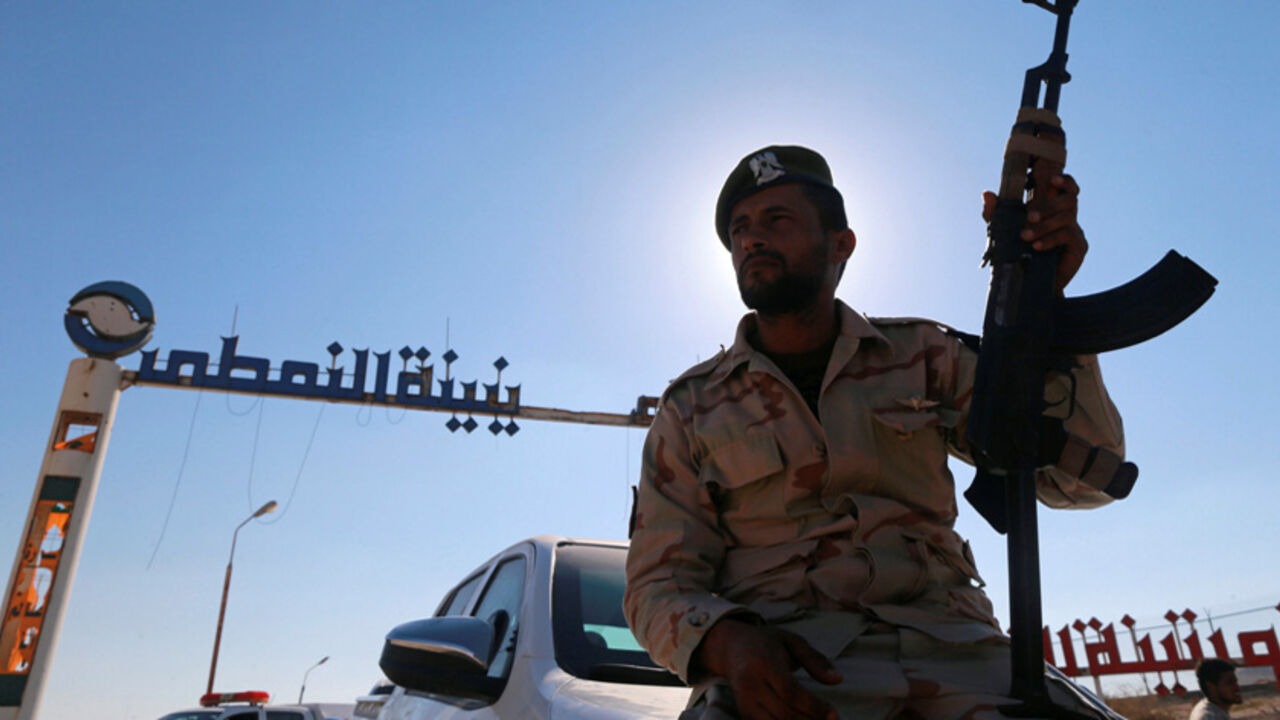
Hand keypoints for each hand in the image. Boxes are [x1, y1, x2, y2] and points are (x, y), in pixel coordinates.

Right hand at [693, 618, 841, 719]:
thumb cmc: (766, 642)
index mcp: (764, 663)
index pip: (790, 692)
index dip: (814, 707)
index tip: (834, 714)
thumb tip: (838, 680)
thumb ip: (815, 660)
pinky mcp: (742, 712)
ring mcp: (743, 700)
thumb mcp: (792, 641)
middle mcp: (750, 684)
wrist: (730, 647)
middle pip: (784, 713)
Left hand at [982, 157, 1087, 294]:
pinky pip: (1068, 236)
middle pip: (1069, 199)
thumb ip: (996, 213)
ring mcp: (1075, 232)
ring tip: (1025, 236)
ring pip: (1067, 218)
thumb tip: (987, 194)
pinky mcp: (1079, 247)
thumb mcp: (1004, 232)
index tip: (1052, 179)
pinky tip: (1037, 246)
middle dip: (1049, 205)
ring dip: (1045, 225)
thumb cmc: (1019, 253)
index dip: (1064, 181)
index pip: (1066, 188)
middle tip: (1029, 216)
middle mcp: (1067, 218)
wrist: (1029, 284)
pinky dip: (1050, 239)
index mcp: (1053, 210)